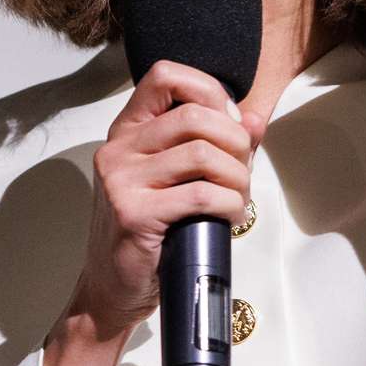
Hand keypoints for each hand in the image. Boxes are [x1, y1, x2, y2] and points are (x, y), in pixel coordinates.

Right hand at [69, 61, 266, 340]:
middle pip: (195, 115)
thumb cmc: (147, 235)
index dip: (209, 90)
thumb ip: (214, 145)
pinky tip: (230, 217)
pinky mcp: (134, 213)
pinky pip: (201, 194)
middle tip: (243, 172)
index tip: (229, 124)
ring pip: (204, 154)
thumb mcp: (176, 181)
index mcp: (126, 131)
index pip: (165, 76)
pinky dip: (230, 204)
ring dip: (238, 178)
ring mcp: (121, 180)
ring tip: (238, 199)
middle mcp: (118, 149)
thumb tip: (254, 118)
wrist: (111, 290)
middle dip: (236, 142)